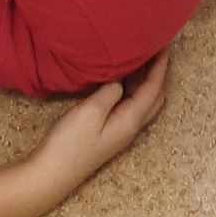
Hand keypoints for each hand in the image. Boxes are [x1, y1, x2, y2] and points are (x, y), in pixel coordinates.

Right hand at [29, 51, 169, 209]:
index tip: (164, 42)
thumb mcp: (91, 111)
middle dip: (158, 72)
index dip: (161, 64)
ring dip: (146, 79)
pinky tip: (120, 78)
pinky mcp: (109, 131)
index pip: (154, 87)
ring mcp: (120, 130)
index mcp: (131, 120)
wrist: (52, 174)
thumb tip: (121, 80)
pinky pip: (130, 105)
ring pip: (143, 101)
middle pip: (155, 95)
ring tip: (139, 56)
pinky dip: (132, 88)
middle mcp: (131, 126)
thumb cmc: (71, 143)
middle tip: (154, 48)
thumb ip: (111, 91)